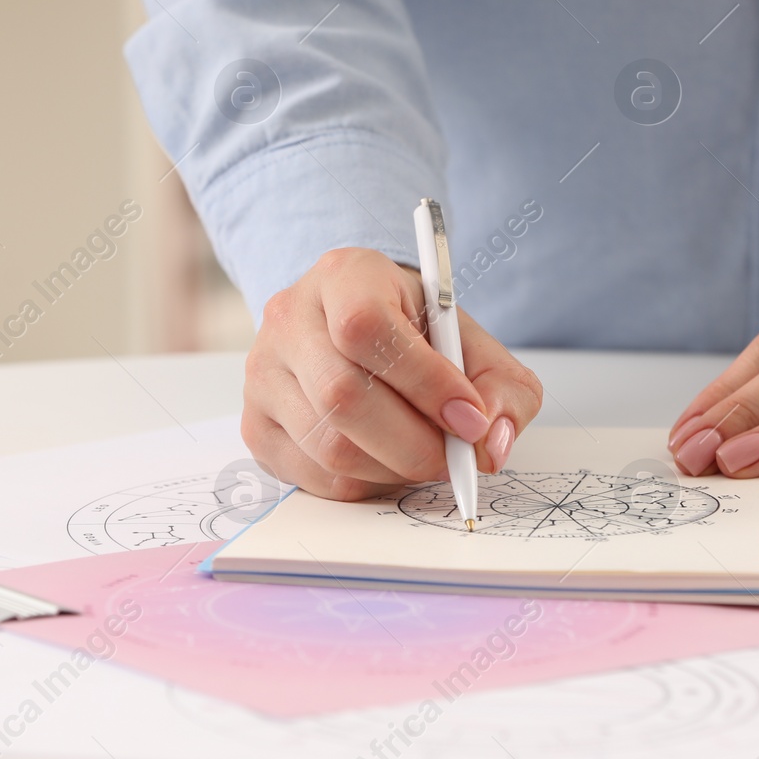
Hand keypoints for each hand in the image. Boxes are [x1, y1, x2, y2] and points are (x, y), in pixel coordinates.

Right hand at [242, 248, 542, 499]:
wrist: (359, 328)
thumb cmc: (418, 333)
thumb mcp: (472, 342)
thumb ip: (502, 389)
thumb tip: (491, 445)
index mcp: (344, 276)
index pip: (367, 329)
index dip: (425, 382)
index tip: (472, 419)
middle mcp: (289, 318)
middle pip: (343, 396)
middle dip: (415, 443)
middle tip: (456, 457)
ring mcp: (263, 373)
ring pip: (329, 446)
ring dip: (393, 469)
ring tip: (423, 456)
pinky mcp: (256, 424)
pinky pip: (314, 475)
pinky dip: (364, 483)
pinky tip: (387, 461)